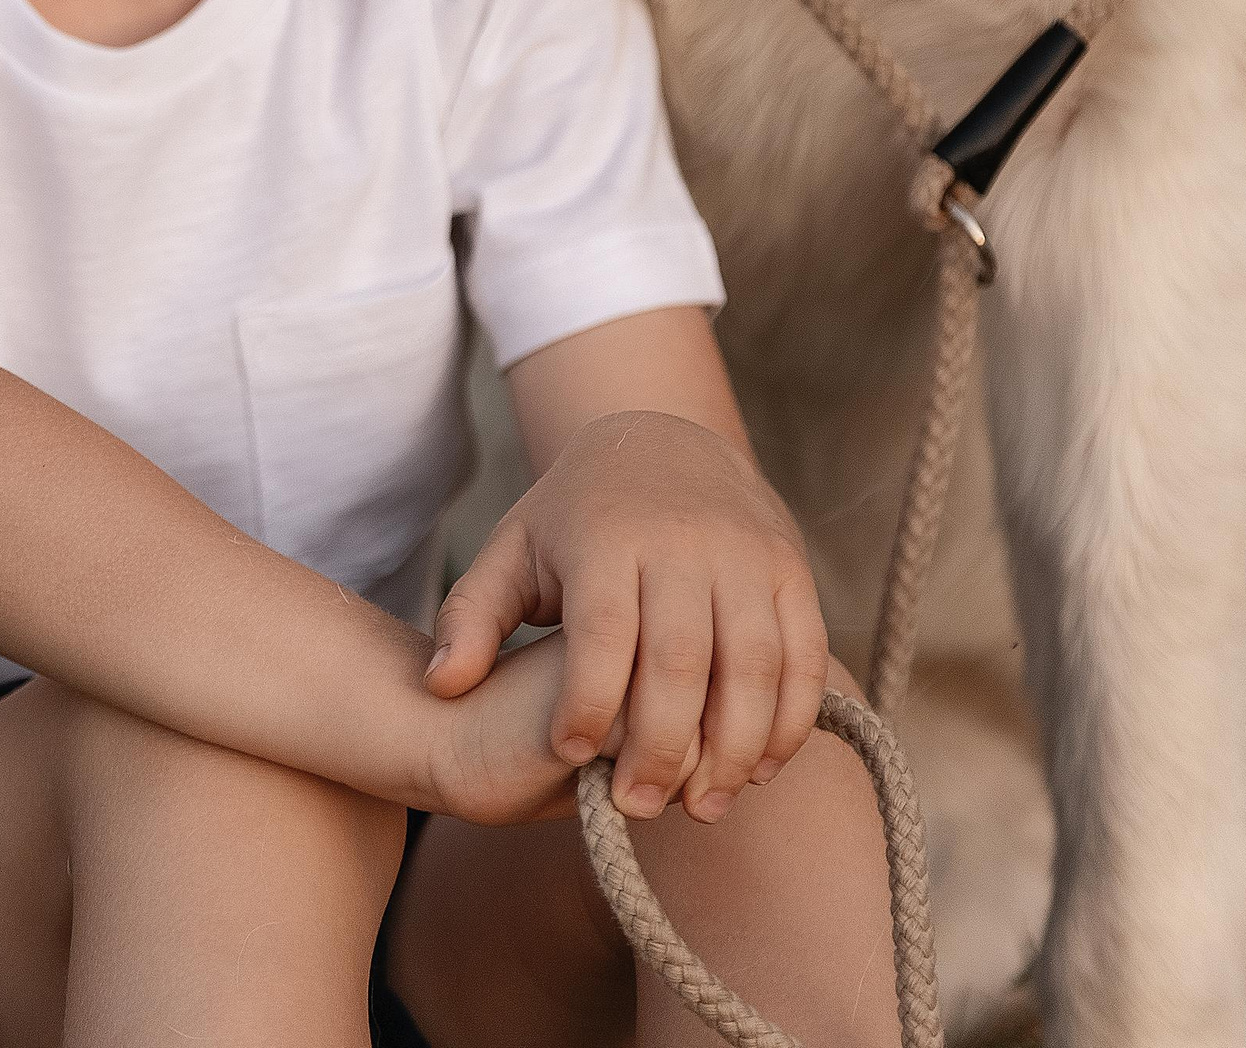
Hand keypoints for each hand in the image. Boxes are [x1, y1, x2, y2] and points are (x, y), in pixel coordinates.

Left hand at [424, 409, 827, 822]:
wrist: (665, 437)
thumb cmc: (577, 517)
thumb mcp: (514, 548)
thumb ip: (473, 615)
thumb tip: (441, 686)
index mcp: (608, 534)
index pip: (602, 632)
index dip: (586, 702)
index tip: (567, 756)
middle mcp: (684, 540)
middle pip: (681, 659)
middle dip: (660, 747)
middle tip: (637, 808)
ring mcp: (747, 554)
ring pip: (753, 667)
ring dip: (732, 750)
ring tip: (700, 808)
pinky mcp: (792, 571)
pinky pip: (804, 658)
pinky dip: (788, 723)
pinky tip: (755, 770)